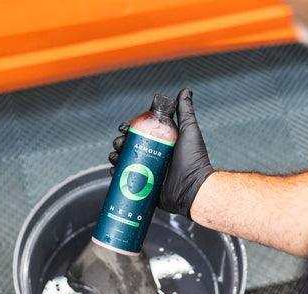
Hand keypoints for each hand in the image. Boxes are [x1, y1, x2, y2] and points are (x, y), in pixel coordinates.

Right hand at [109, 88, 214, 218]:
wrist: (194, 188)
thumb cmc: (194, 160)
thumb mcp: (189, 131)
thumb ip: (186, 111)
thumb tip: (185, 90)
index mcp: (161, 143)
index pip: (140, 132)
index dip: (130, 128)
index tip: (125, 127)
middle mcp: (153, 157)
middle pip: (129, 146)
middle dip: (119, 143)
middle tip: (119, 143)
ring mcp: (148, 173)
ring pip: (125, 162)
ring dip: (115, 157)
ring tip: (115, 157)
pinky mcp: (144, 188)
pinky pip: (126, 180)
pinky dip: (116, 175)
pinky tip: (113, 171)